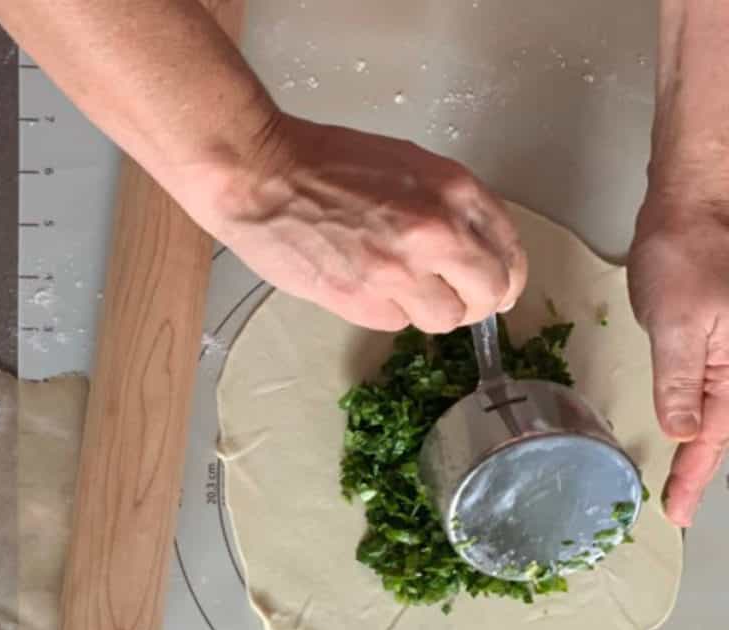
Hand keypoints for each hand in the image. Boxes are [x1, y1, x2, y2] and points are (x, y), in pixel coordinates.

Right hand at [191, 115, 526, 333]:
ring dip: (432, 312)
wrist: (263, 178)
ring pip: (447, 319)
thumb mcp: (407, 164)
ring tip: (404, 292)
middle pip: (488, 294)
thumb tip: (469, 247)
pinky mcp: (365, 302)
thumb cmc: (326, 162)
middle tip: (459, 302)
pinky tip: (365, 286)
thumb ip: (446, 204)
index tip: (497, 287)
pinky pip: (400, 323)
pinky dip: (389, 312)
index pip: (508, 250)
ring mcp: (401, 272)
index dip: (505, 277)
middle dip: (478, 303)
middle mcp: (437, 233)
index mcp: (453, 191)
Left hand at [628, 194, 728, 526]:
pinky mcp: (723, 340)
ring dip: (706, 447)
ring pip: (724, 412)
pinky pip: (717, 388)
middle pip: (726, 429)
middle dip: (703, 468)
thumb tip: (683, 432)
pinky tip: (690, 432)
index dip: (694, 476)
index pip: (717, 437)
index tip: (678, 512)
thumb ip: (679, 382)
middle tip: (679, 506)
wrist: (695, 207)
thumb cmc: (686, 254)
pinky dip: (703, 416)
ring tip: (683, 480)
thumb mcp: (676, 322)